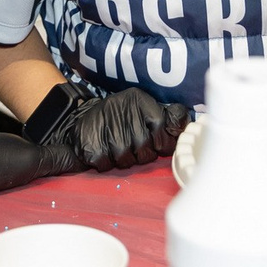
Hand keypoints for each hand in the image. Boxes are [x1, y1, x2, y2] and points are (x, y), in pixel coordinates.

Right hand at [27, 84, 191, 172]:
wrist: (80, 118)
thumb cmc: (119, 116)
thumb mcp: (143, 107)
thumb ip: (167, 116)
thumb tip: (186, 120)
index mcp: (140, 100)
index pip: (162, 127)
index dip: (161, 142)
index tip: (154, 143)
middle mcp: (124, 112)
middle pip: (145, 150)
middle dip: (141, 154)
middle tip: (131, 145)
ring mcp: (107, 131)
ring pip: (127, 160)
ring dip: (123, 160)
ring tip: (115, 146)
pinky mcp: (92, 148)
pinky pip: (108, 166)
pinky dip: (106, 163)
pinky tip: (103, 150)